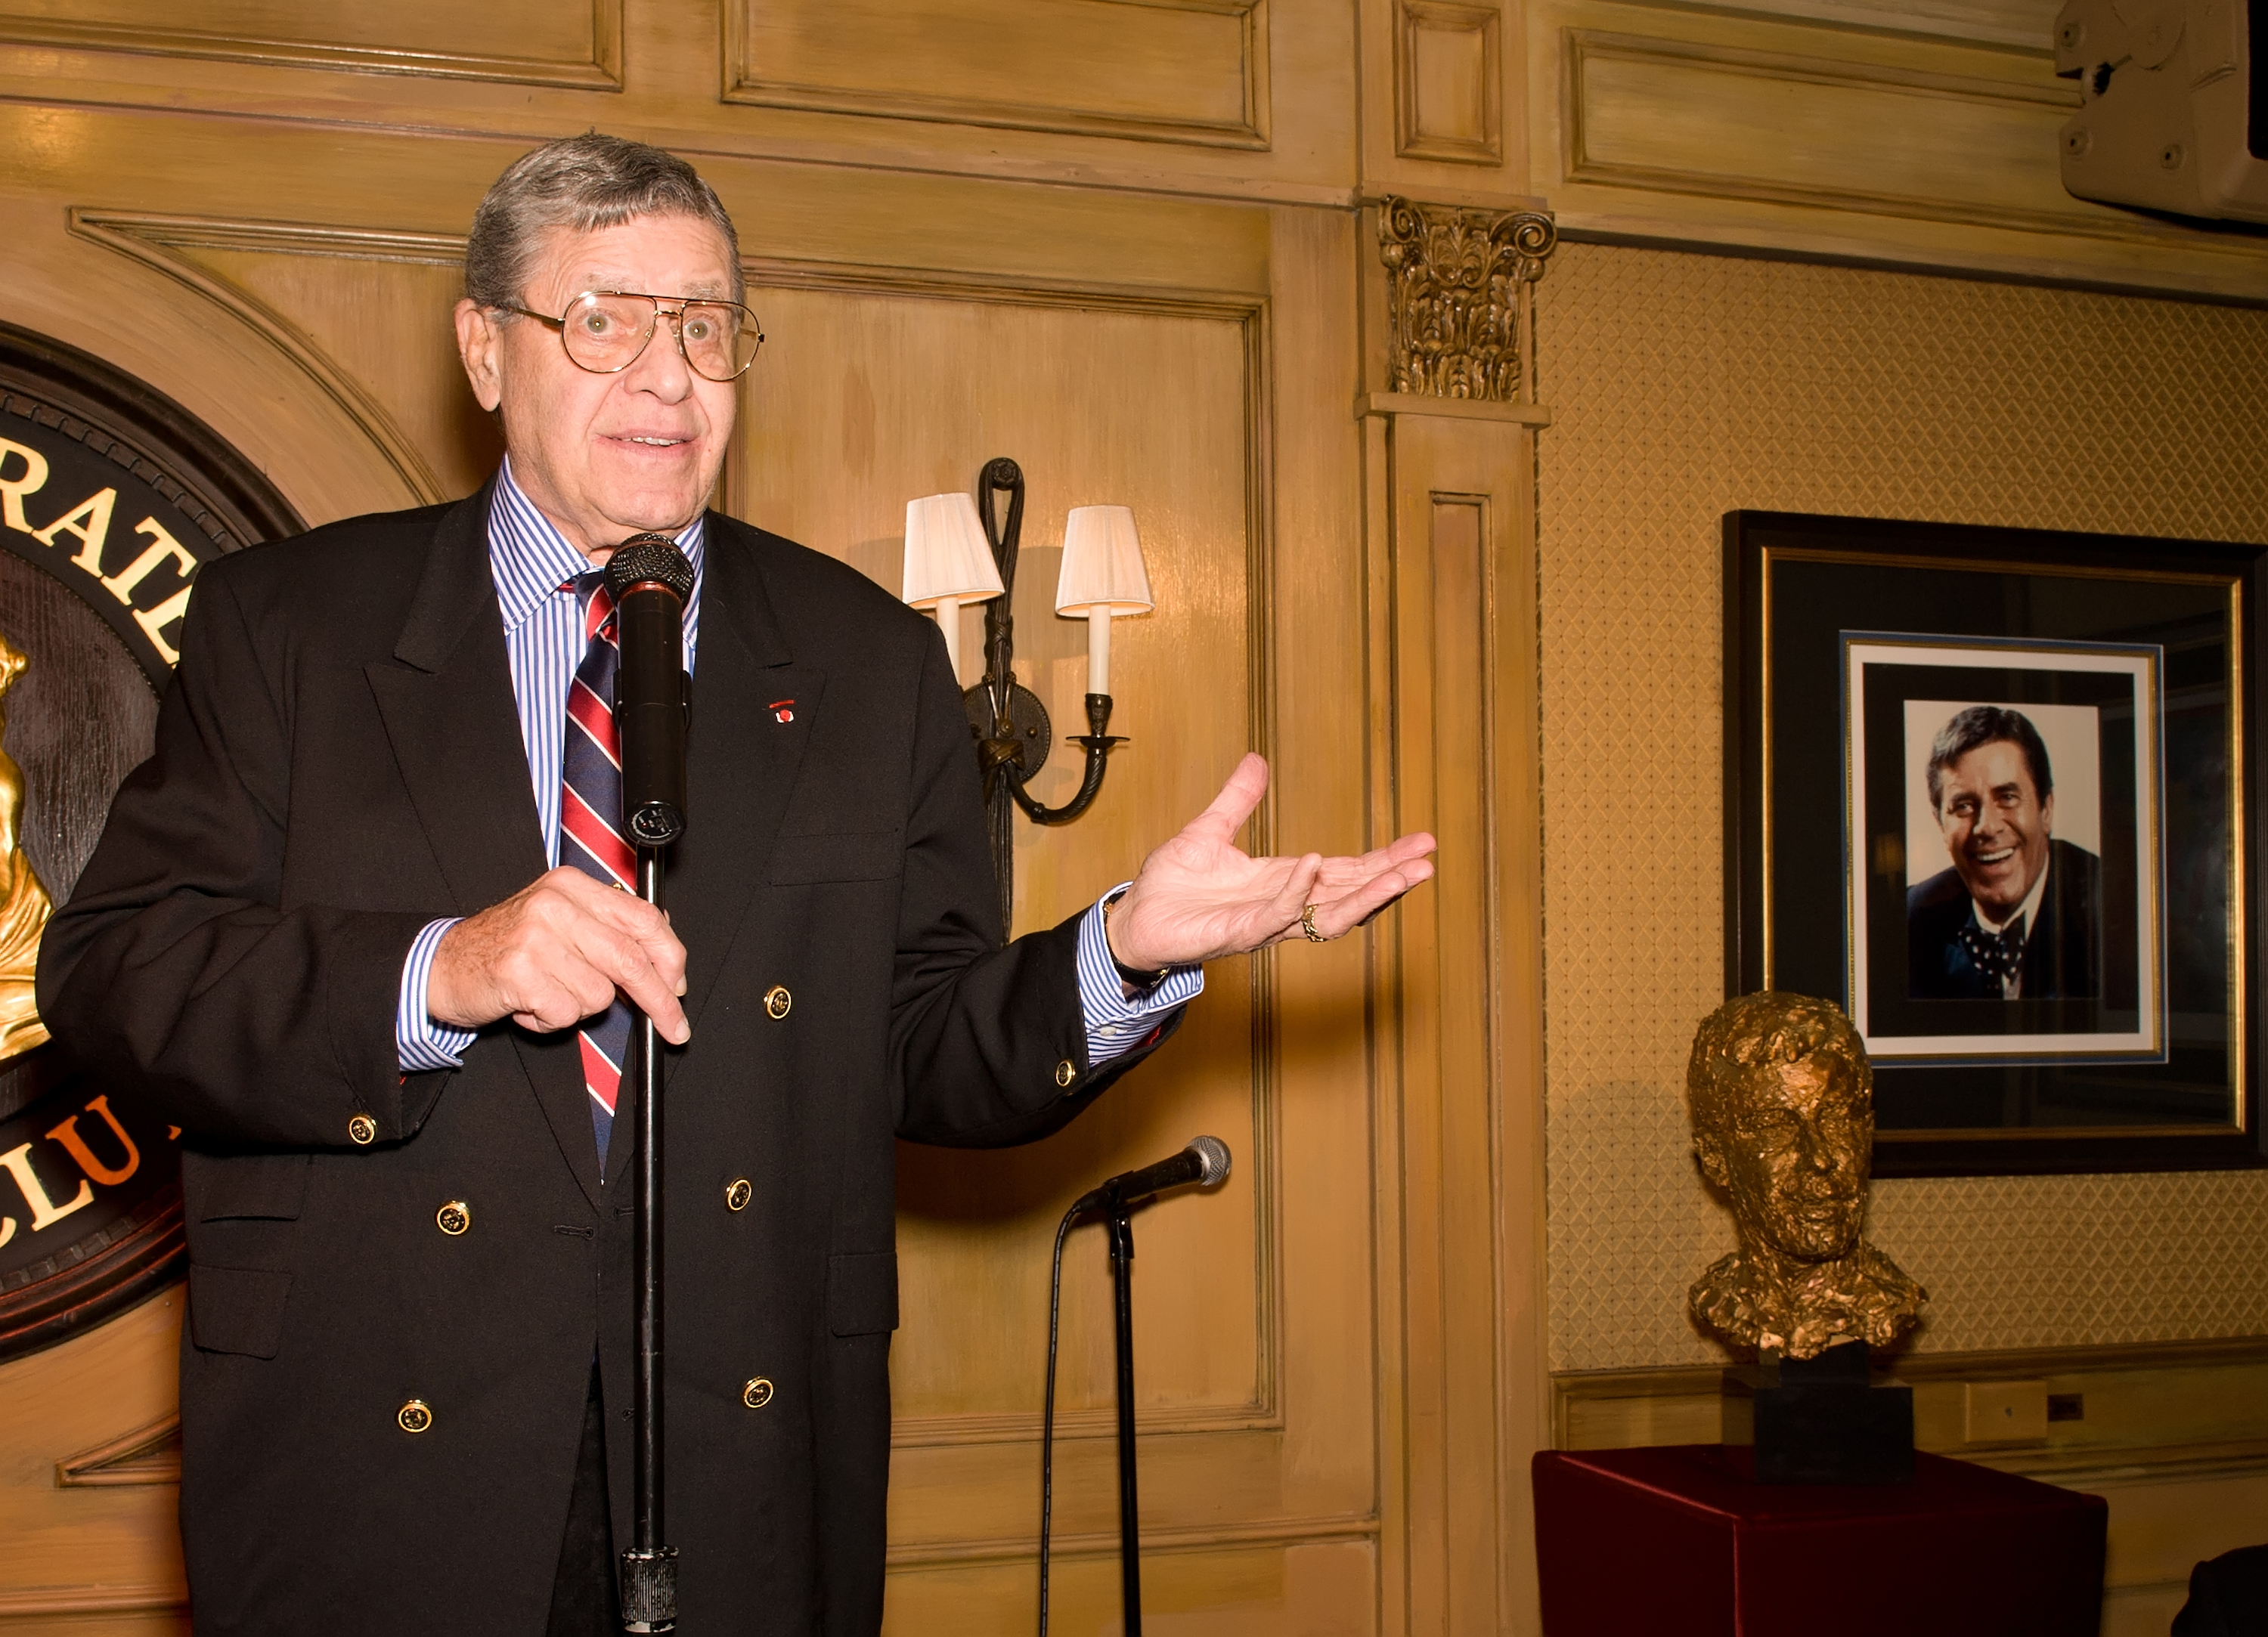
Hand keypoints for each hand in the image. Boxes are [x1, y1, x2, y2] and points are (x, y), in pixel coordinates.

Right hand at [427, 867, 690, 1042]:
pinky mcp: (518, 973)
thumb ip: (607, 925)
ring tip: (547, 993)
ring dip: (579, 1009)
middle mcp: (554, 905)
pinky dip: (551, 1022)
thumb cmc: (507, 946)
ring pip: (598, 995)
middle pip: (630, 960)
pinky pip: (565, 1014)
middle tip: (673, 1028)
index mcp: (571, 886)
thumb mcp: (558, 920)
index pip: (642, 918)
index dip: (670, 957)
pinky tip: (528, 1005)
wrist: (442, 964)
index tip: (679, 987)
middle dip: (659, 1001)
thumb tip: (665, 940)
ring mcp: (535, 937)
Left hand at [1105, 754, 1435, 970]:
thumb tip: (1255, 761)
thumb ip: (1237, 801)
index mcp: (1282, 880)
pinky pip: (1274, 915)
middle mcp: (1281, 905)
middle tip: (1428, 862)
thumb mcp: (1210, 830)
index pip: (1346, 872)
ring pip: (1325, 916)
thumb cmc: (1172, 886)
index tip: (1420, 843)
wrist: (1134, 919)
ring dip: (1363, 896)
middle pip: (1348, 896)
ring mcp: (1262, 923)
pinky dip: (1295, 891)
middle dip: (1388, 880)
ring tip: (1398, 875)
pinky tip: (1314, 865)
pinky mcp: (1235, 933)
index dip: (1383, 859)